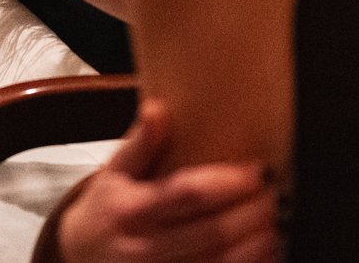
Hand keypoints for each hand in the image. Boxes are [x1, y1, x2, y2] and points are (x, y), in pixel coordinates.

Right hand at [54, 98, 280, 262]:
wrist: (81, 258)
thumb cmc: (108, 209)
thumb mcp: (115, 172)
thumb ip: (140, 143)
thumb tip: (158, 110)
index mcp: (131, 209)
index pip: (187, 194)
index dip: (228, 183)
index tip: (257, 169)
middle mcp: (144, 248)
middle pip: (212, 232)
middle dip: (252, 213)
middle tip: (276, 194)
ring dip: (256, 245)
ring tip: (277, 223)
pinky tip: (266, 252)